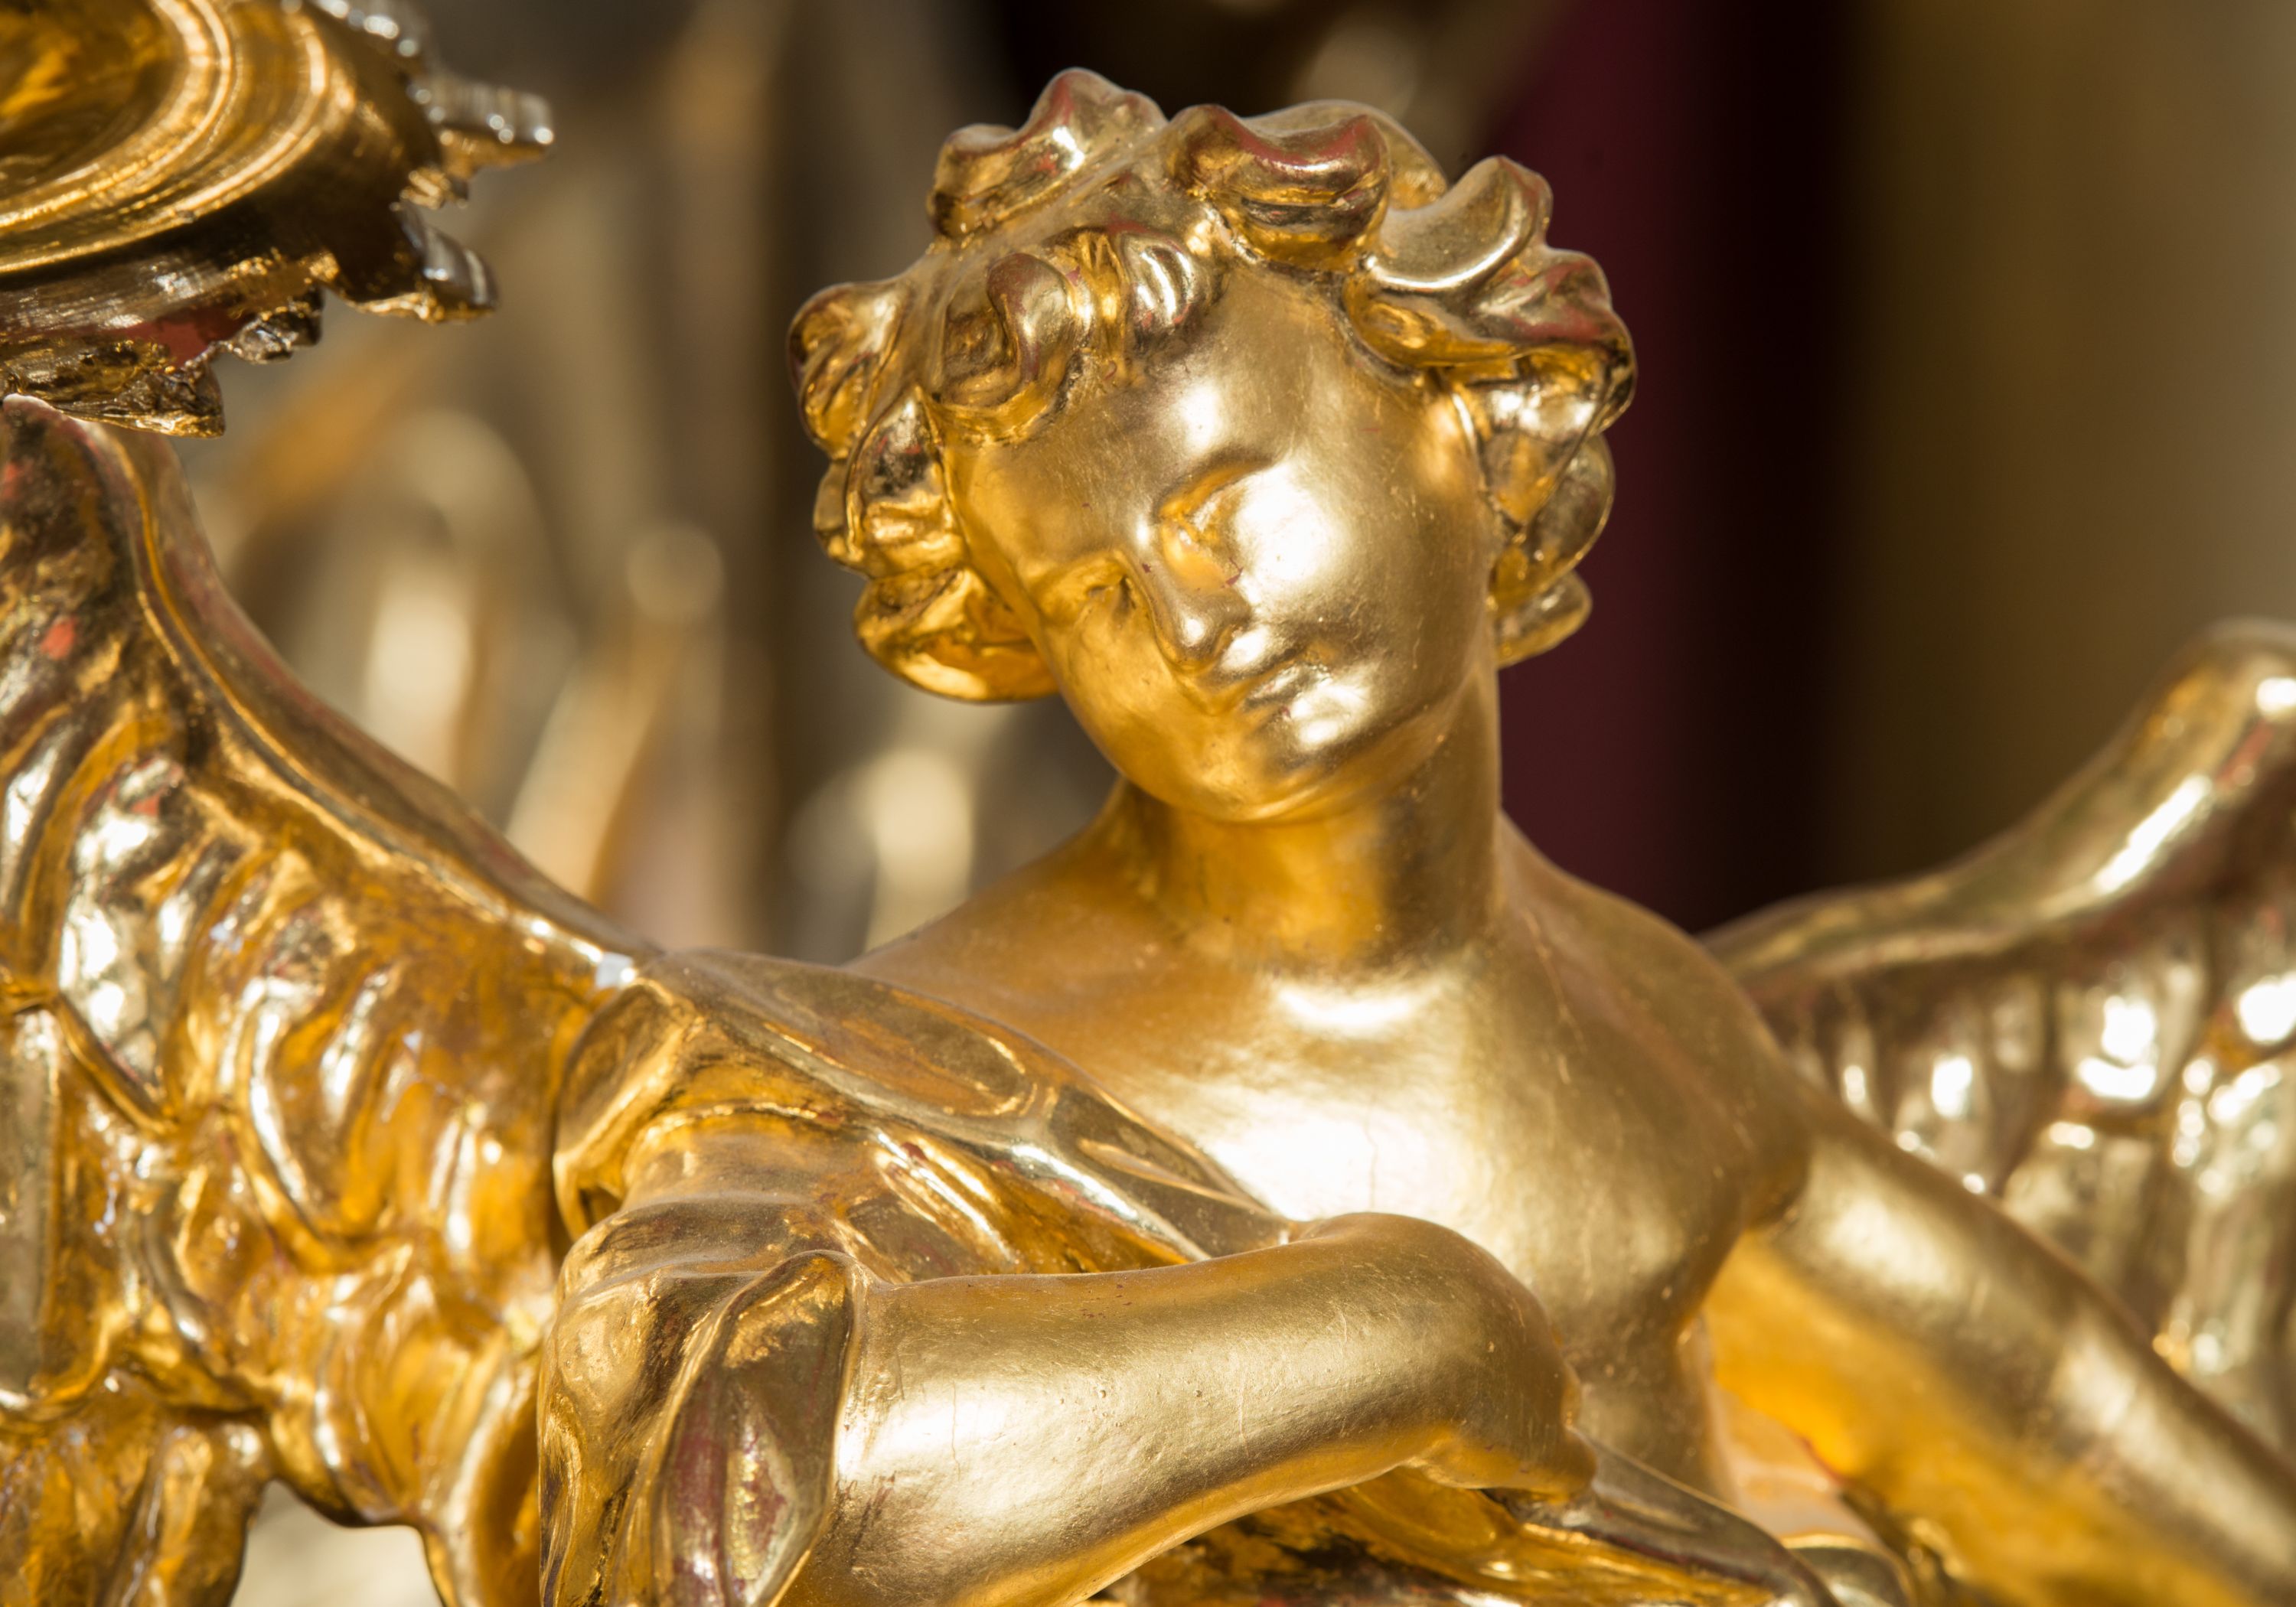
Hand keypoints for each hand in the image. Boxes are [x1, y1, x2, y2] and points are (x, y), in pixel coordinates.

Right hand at [1299, 1214, 1594, 1500]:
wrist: (1378, 1340)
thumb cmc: (1345, 1291)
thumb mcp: (1337, 1243)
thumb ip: (1342, 1251)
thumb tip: (1311, 1241)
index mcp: (1470, 1271)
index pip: (1487, 1301)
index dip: (1465, 1336)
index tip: (1430, 1362)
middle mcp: (1521, 1317)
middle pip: (1537, 1345)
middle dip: (1508, 1374)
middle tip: (1459, 1407)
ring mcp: (1544, 1379)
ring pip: (1565, 1399)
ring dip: (1531, 1423)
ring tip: (1488, 1452)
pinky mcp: (1546, 1441)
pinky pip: (1575, 1464)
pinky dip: (1552, 1477)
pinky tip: (1519, 1489)